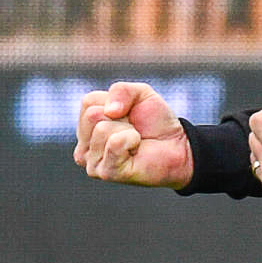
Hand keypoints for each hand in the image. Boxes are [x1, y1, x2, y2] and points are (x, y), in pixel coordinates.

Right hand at [73, 82, 192, 188]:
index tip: (127, 115)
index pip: (88, 102)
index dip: (115, 102)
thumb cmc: (155, 122)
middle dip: (121, 117)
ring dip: (128, 130)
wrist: (177, 146)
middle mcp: (84, 148)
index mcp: (86, 128)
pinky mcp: (107, 173)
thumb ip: (120, 90)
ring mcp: (93, 163)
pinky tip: (136, 150)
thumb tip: (109, 111)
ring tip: (135, 141)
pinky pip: (115, 143)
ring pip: (102, 129)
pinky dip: (131, 140)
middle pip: (92, 115)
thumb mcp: (140, 94)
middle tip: (133, 129)